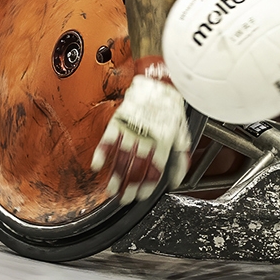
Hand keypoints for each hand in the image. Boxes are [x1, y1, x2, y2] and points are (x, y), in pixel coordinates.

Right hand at [91, 57, 189, 203]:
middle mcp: (147, 136)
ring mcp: (132, 128)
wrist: (159, 80)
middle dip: (129, 186)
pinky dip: (102, 152)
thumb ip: (179, 156)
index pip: (155, 169)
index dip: (147, 185)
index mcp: (164, 141)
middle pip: (137, 167)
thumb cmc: (171, 105)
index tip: (140, 196)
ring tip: (111, 189)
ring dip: (116, 175)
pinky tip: (98, 165)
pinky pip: (109, 138)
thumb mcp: (182, 131)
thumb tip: (176, 178)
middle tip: (123, 198)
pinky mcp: (120, 118)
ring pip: (122, 157)